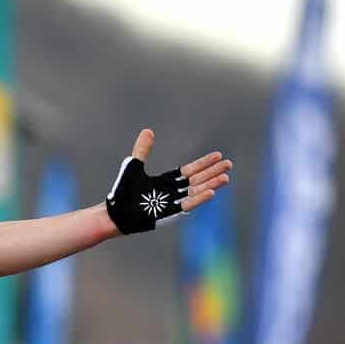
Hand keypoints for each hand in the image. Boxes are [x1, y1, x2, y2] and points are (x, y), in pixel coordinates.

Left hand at [103, 130, 232, 233]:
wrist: (115, 213)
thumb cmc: (122, 193)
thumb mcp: (134, 167)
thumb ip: (142, 150)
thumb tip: (148, 131)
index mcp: (166, 182)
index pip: (189, 171)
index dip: (203, 163)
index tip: (218, 155)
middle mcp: (172, 192)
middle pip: (197, 180)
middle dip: (213, 172)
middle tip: (229, 164)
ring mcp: (173, 203)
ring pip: (196, 191)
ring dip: (211, 184)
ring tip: (226, 177)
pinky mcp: (170, 213)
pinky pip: (188, 204)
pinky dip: (199, 198)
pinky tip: (212, 192)